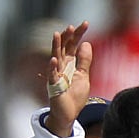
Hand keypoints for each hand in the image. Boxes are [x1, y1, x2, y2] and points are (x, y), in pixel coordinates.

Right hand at [44, 22, 92, 137]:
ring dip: (56, 46)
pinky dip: (52, 68)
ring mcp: (56, 75)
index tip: (86, 23)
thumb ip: (84, 61)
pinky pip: (51, 76)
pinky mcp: (53, 86)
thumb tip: (87, 43)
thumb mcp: (84, 76)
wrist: (69, 115)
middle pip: (64, 48)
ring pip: (55, 57)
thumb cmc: (74, 96)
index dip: (79, 34)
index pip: (74, 45)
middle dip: (68, 37)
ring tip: (58, 34)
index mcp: (70, 63)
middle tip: (73, 26)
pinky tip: (54, 60)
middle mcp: (62, 67)